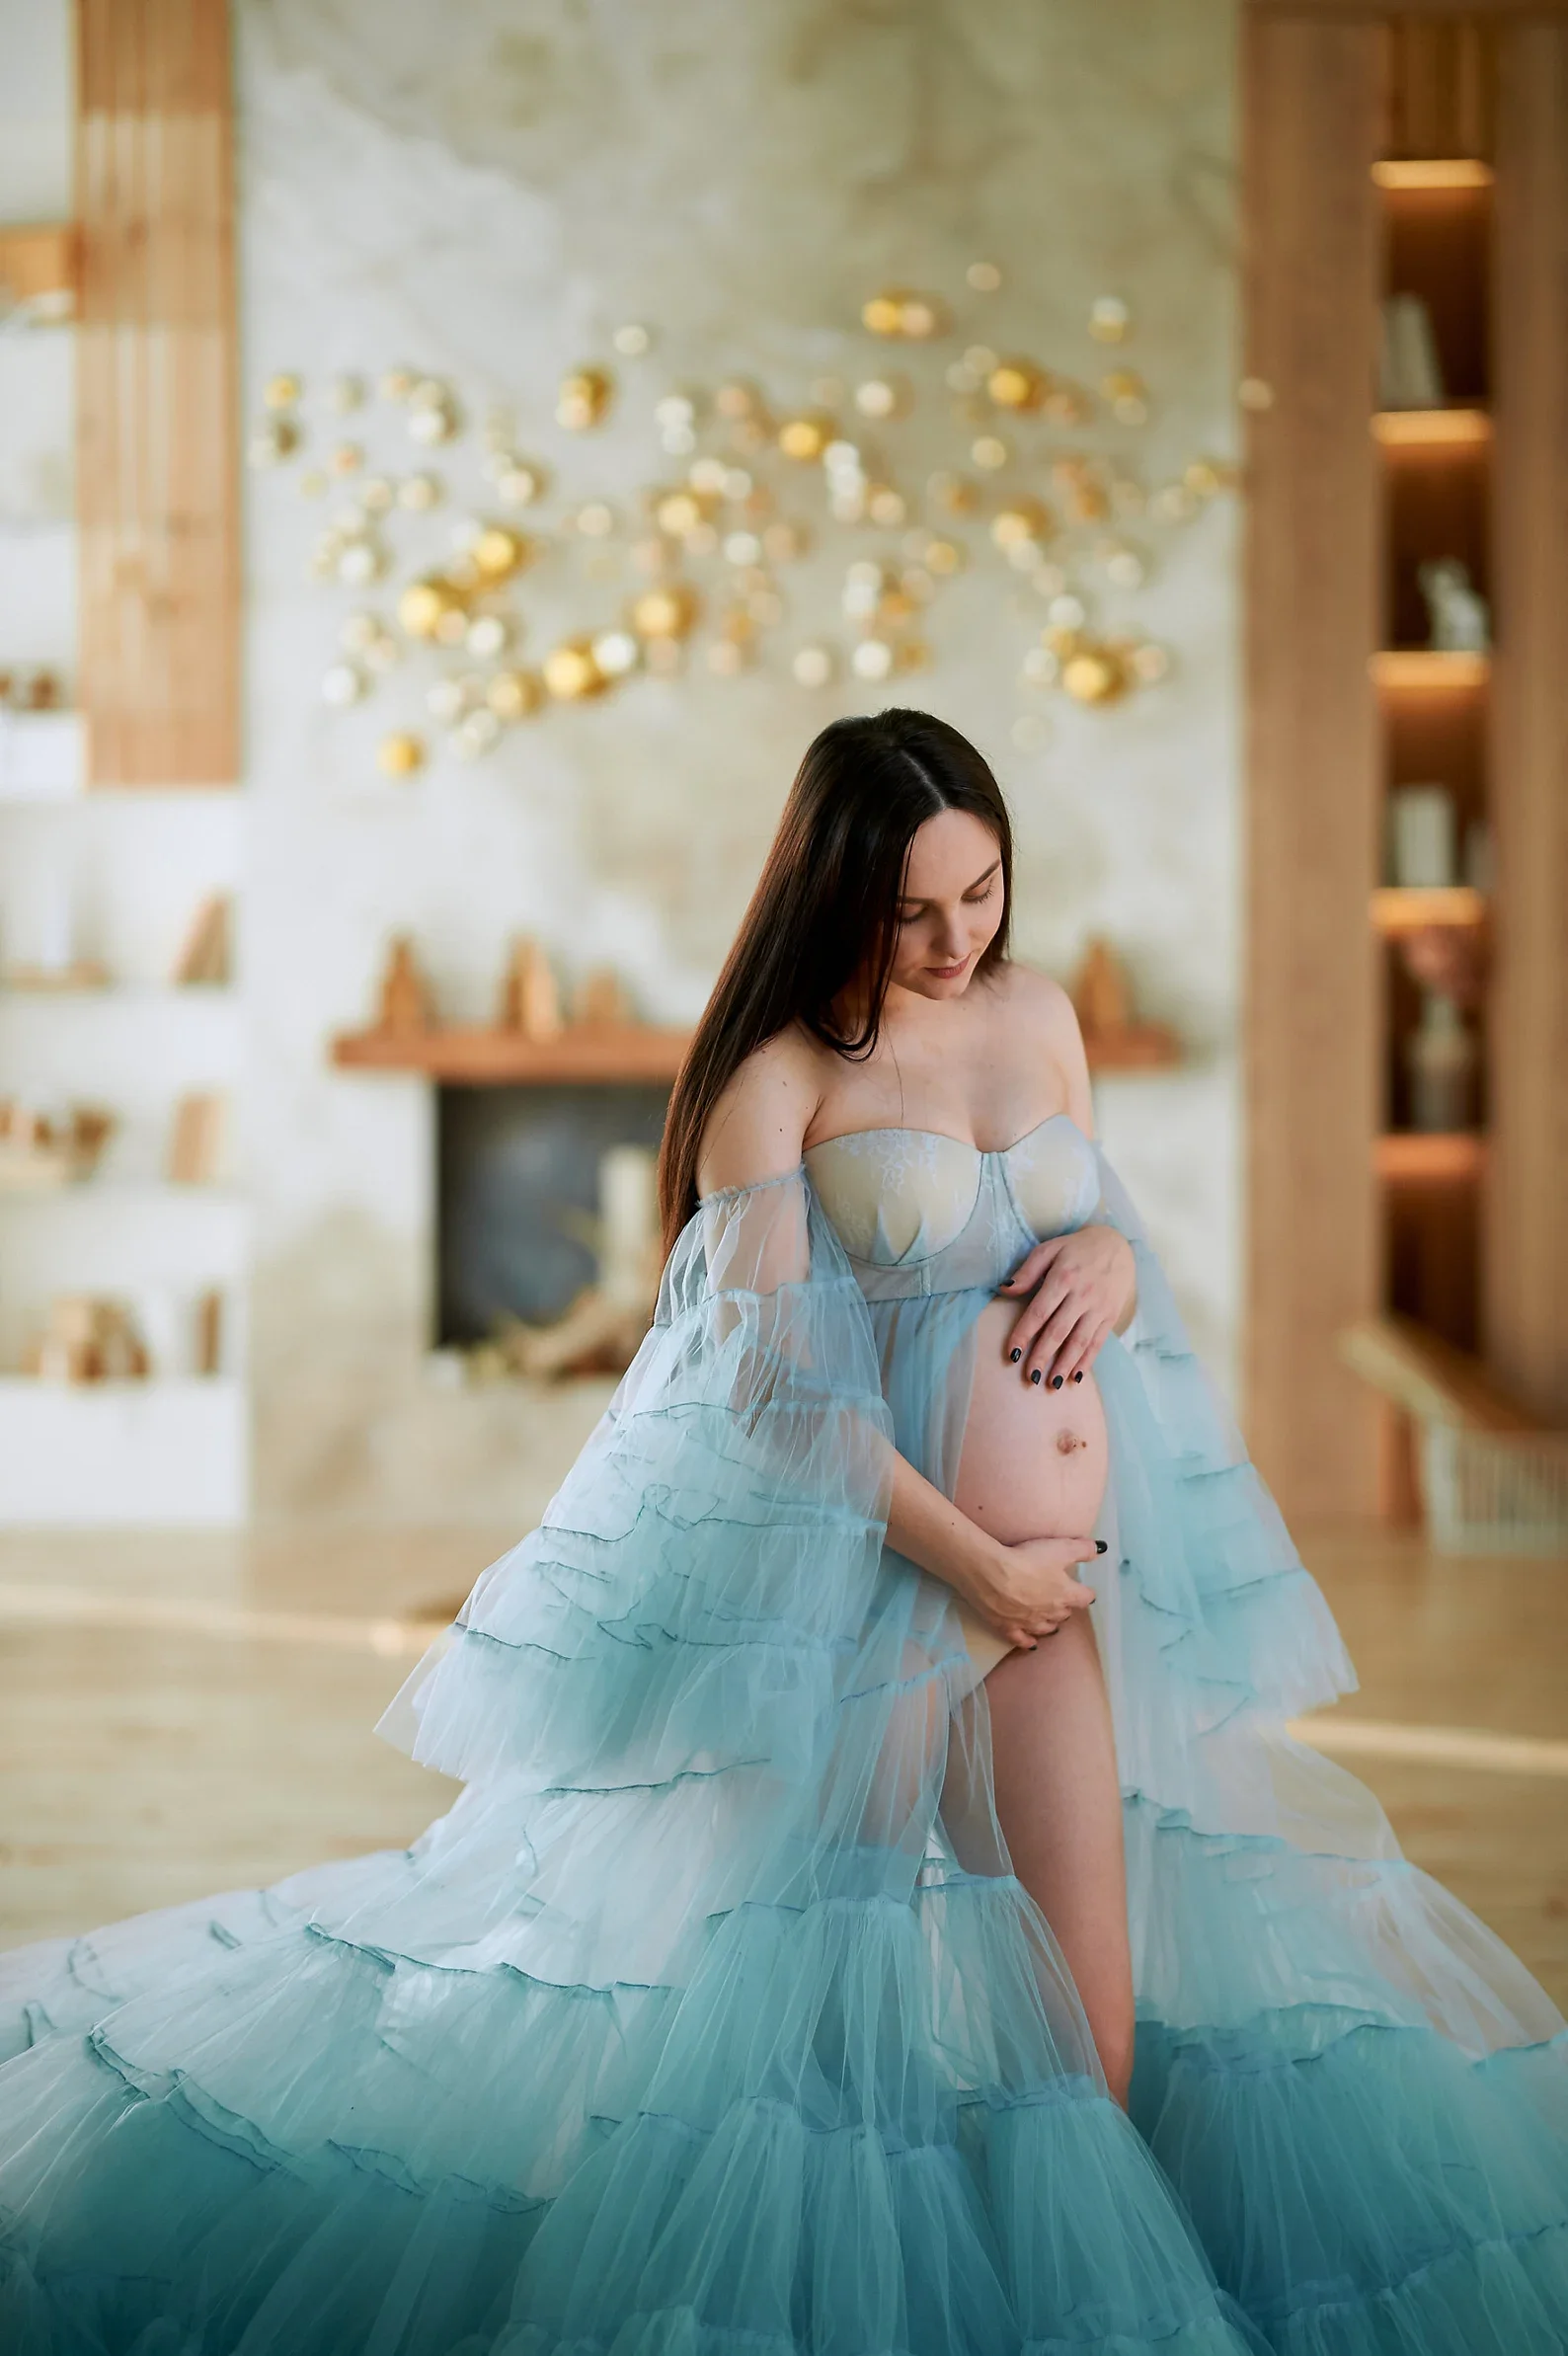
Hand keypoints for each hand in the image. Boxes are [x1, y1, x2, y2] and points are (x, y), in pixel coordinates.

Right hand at [961, 1532, 1099, 1650]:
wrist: (991, 1573)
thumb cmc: (1028, 1559)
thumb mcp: (1060, 1548)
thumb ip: (1083, 1549)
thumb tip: (1101, 1549)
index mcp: (1065, 1594)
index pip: (1085, 1598)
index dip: (1086, 1593)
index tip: (1085, 1590)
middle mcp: (1051, 1613)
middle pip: (1064, 1614)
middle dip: (1066, 1607)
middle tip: (1063, 1600)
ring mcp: (1029, 1623)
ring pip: (1046, 1628)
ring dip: (1051, 1625)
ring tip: (1052, 1623)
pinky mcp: (1008, 1627)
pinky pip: (1022, 1640)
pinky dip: (1029, 1642)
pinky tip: (1032, 1644)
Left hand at [996, 1222, 1133, 1389]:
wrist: (1117, 1245)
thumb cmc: (1076, 1249)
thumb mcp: (1050, 1250)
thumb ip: (1027, 1271)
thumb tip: (1005, 1290)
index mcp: (1063, 1277)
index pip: (1039, 1311)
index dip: (1024, 1333)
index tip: (1012, 1353)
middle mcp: (1082, 1295)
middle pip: (1058, 1331)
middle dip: (1043, 1356)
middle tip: (1030, 1377)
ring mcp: (1098, 1307)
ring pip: (1079, 1341)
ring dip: (1065, 1365)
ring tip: (1052, 1384)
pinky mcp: (1111, 1316)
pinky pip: (1098, 1342)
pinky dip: (1087, 1361)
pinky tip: (1075, 1376)